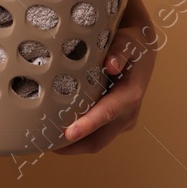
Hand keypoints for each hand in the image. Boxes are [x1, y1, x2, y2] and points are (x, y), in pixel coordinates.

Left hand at [54, 0, 156, 153]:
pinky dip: (79, 137)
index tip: (68, 134)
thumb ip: (119, 51)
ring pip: (97, 141)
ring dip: (74, 145)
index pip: (107, 113)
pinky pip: (97, 135)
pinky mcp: (116, 121)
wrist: (142, 48)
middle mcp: (128, 113)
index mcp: (130, 95)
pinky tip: (58, 132)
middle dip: (74, 146)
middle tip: (44, 143)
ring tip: (46, 141)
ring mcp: (123, 120)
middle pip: (99, 139)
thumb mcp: (127, 41)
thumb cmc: (132, 43)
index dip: (87, 125)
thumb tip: (111, 65)